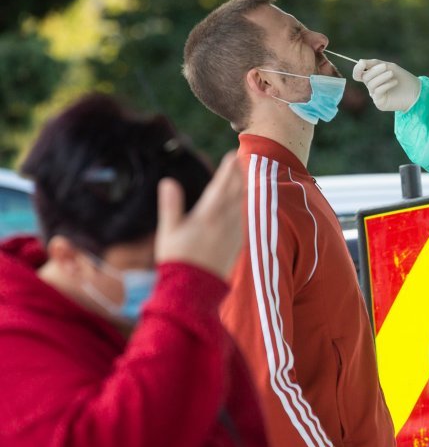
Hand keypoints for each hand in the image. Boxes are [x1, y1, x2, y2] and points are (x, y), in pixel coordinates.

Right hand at [155, 152, 242, 278]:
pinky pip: (241, 221)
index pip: (220, 188)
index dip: (226, 171)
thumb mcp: (168, 232)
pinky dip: (240, 208)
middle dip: (236, 176)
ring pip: (240, 206)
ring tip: (240, 178)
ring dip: (240, 190)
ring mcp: (232, 235)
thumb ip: (170, 205)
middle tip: (238, 161)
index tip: (230, 156)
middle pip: (234, 194)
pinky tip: (239, 205)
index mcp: (207, 218)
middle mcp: (224, 224)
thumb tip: (168, 181)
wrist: (193, 289)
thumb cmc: (177, 259)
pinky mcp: (236, 245)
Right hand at [352, 59, 420, 111]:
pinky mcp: (379, 103)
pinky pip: (377, 92)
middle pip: (365, 77)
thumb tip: (360, 61)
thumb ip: (374, 64)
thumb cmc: (403, 77)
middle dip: (375, 70)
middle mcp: (371, 86)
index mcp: (372, 77)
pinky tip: (395, 82)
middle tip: (386, 67)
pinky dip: (386, 85)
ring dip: (381, 77)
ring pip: (371, 84)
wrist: (415, 91)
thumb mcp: (389, 66)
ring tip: (392, 74)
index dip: (357, 69)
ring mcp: (375, 95)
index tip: (362, 63)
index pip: (358, 74)